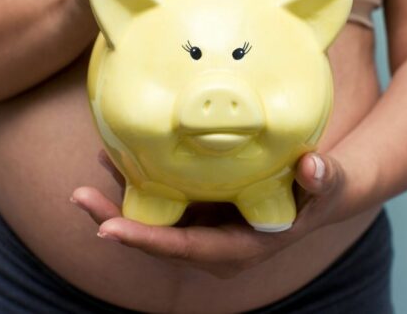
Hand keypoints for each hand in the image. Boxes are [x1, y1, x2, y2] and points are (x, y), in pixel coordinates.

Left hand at [70, 150, 346, 278]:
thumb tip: (313, 167)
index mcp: (240, 248)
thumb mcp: (328, 185)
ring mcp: (205, 228)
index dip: (147, 240)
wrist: (319, 192)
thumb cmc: (323, 191)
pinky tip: (117, 157)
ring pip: (154, 221)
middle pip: (158, 239)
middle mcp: (215, 245)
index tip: (108, 230)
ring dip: (120, 201)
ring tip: (89, 170)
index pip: (187, 249)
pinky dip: (139, 184)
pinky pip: (163, 203)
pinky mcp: (201, 209)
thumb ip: (324, 178)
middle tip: (78, 197)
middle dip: (116, 221)